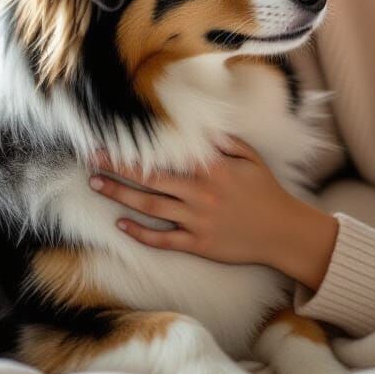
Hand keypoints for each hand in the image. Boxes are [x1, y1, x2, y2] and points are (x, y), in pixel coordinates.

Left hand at [88, 136, 338, 284]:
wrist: (283, 232)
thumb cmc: (267, 192)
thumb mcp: (251, 159)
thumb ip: (225, 143)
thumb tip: (203, 129)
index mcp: (212, 169)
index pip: (166, 155)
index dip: (138, 149)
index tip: (114, 140)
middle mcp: (200, 193)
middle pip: (150, 179)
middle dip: (118, 168)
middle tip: (91, 161)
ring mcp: (197, 220)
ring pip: (150, 207)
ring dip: (120, 195)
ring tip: (97, 185)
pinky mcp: (198, 243)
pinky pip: (163, 238)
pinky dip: (140, 232)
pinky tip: (121, 224)